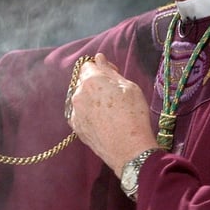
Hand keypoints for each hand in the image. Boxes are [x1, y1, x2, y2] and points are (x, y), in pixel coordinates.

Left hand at [68, 53, 157, 177]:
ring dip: (90, 99)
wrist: (129, 150)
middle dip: (94, 83)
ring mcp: (75, 112)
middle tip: (113, 94)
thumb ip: (110, 71)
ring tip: (108, 110)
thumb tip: (99, 58)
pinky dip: (88, 113)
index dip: (100, 68)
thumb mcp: (129, 87)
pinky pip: (80, 113)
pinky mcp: (76, 127)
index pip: (88, 65)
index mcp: (91, 81)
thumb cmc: (134, 116)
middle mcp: (78, 94)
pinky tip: (102, 120)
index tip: (112, 75)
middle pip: (83, 81)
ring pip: (80, 98)